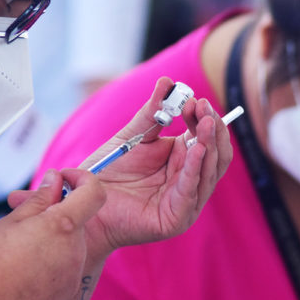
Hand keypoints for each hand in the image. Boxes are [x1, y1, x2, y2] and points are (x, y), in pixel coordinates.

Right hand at [0, 169, 106, 299]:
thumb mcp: (12, 222)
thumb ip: (40, 198)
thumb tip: (55, 179)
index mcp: (64, 226)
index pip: (94, 192)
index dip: (83, 179)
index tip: (66, 179)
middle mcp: (76, 250)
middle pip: (78, 221)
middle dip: (58, 215)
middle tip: (28, 221)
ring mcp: (74, 273)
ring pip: (71, 244)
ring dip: (54, 240)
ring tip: (21, 250)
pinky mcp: (68, 291)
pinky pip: (66, 267)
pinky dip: (52, 262)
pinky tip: (26, 269)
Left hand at [11, 77, 232, 262]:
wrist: (84, 202)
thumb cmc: (107, 172)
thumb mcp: (132, 136)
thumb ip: (151, 113)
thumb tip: (167, 82)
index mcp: (182, 160)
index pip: (205, 136)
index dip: (204, 117)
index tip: (195, 99)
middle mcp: (189, 179)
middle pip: (216, 153)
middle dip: (213, 128)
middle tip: (203, 107)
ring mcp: (185, 200)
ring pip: (210, 170)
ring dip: (210, 143)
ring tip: (206, 122)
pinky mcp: (177, 218)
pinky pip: (191, 190)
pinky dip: (196, 168)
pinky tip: (196, 148)